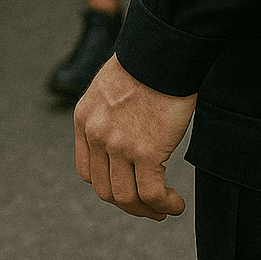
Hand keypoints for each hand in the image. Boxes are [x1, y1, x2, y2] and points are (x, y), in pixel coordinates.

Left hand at [74, 55, 195, 221]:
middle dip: (129, 205)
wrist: (162, 49)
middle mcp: (96, 135)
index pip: (88, 172)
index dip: (108, 186)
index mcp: (85, 119)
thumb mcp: (111, 87)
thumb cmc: (146, 61)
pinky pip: (152, 193)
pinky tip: (176, 204)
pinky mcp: (146, 151)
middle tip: (149, 208)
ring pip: (128, 197)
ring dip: (148, 210)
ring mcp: (119, 146)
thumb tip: (124, 132)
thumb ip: (109, 113)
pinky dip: (164, 204)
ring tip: (165, 209)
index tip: (128, 189)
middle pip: (106, 190)